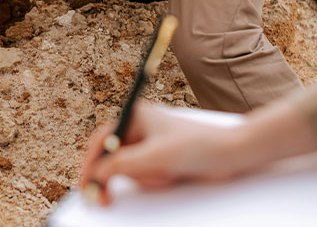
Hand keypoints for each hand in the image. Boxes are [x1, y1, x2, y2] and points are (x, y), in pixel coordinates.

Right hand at [80, 103, 243, 205]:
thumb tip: (96, 173)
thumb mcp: (155, 157)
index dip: (90, 163)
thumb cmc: (197, 147)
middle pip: (111, 157)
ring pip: (128, 170)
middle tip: (105, 200)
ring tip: (165, 175)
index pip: (101, 140)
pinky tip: (170, 177)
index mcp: (134, 115)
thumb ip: (121, 165)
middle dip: (118, 176)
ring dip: (144, 178)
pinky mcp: (159, 159)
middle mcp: (138, 127)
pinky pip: (143, 175)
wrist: (230, 155)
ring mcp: (149, 144)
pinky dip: (153, 181)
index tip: (86, 184)